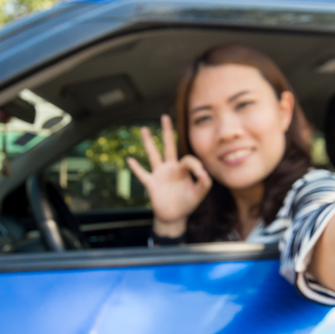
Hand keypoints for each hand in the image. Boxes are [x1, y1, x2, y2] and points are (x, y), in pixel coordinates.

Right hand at [127, 114, 212, 236]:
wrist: (175, 217)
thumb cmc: (187, 204)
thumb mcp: (199, 194)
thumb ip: (204, 183)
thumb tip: (203, 172)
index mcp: (183, 169)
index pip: (188, 159)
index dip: (195, 165)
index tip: (200, 174)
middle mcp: (170, 168)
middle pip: (169, 146)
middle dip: (167, 131)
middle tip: (165, 117)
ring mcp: (159, 175)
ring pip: (153, 155)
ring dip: (148, 142)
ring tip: (144, 129)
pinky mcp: (151, 184)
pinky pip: (142, 174)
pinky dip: (136, 168)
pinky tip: (130, 159)